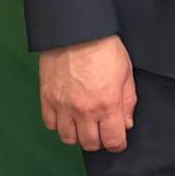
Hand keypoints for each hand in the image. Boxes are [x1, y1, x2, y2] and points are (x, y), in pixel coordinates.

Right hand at [39, 34, 135, 151]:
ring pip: (68, 139)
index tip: (118, 140)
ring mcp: (63, 107)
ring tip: (83, 124)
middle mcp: (84, 111)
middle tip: (101, 130)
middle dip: (99, 141)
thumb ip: (127, 101)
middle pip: (90, 144)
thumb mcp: (126, 73)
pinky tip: (67, 115)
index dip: (118, 144)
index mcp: (107, 104)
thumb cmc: (105, 48)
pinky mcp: (46, 99)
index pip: (113, 141)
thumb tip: (126, 124)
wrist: (76, 31)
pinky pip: (50, 125)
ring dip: (78, 135)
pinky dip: (59, 124)